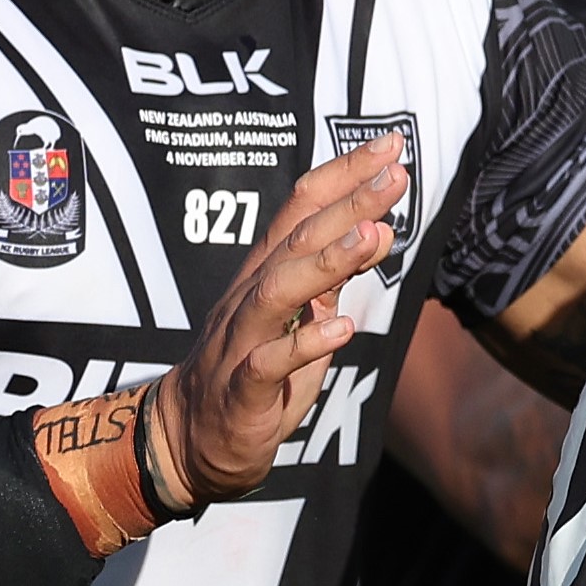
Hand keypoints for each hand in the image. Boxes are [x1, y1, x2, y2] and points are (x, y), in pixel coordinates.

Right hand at [146, 133, 409, 506]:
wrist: (189, 441)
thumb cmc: (256, 375)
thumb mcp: (302, 320)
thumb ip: (332, 279)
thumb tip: (377, 230)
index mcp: (264, 276)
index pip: (301, 212)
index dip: (344, 175)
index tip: (391, 143)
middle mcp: (248, 299)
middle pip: (294, 241)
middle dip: (347, 205)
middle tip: (396, 174)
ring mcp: (239, 343)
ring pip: (276, 292)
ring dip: (326, 262)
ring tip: (373, 236)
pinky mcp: (240, 392)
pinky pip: (267, 364)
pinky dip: (304, 344)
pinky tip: (341, 328)